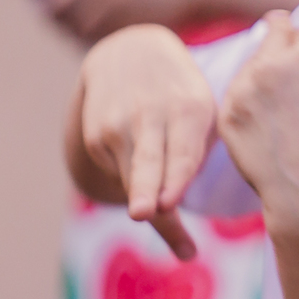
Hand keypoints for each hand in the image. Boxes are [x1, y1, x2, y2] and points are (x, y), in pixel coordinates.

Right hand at [70, 25, 216, 258]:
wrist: (130, 52)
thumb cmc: (182, 98)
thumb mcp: (203, 113)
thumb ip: (198, 156)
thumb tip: (176, 205)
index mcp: (189, 110)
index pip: (183, 152)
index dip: (176, 178)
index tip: (168, 203)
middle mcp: (150, 116)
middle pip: (149, 162)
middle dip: (145, 190)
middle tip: (143, 214)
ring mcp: (118, 126)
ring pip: (132, 180)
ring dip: (149, 208)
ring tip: (186, 245)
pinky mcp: (96, 137)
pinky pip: (119, 177)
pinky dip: (137, 191)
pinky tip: (150, 187)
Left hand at [218, 12, 298, 241]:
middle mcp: (272, 64)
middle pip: (272, 31)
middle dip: (279, 41)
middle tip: (284, 64)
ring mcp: (245, 88)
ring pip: (252, 64)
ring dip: (263, 76)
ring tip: (281, 113)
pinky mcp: (227, 113)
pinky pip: (237, 94)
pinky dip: (248, 104)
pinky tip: (266, 129)